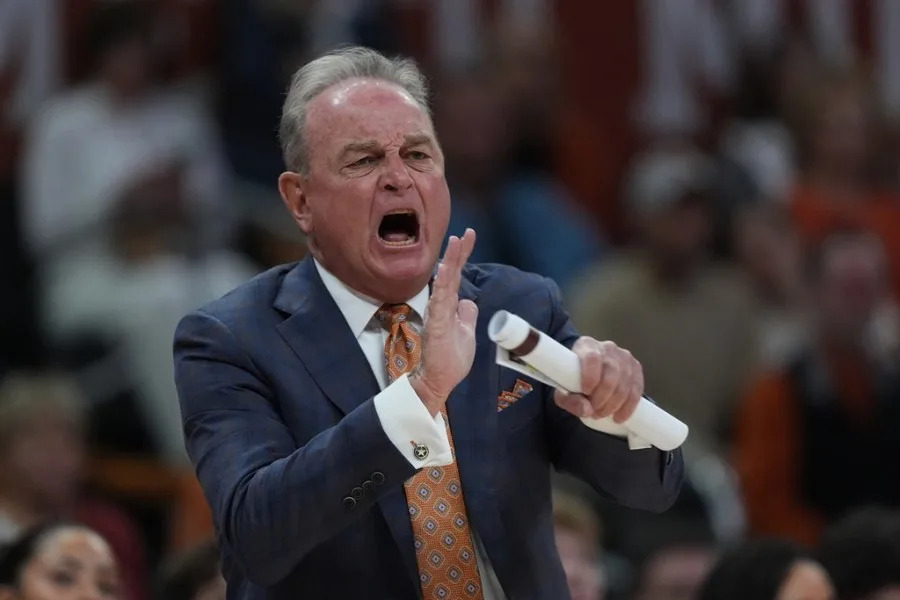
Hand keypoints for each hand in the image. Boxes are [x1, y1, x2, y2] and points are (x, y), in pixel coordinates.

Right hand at [410, 229, 477, 415]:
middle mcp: (442, 306)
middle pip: (451, 274)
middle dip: (458, 252)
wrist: (439, 381)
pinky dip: (441, 284)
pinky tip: (444, 270)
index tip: (468, 235)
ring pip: (444, 283)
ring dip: (449, 262)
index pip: (456, 275)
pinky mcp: (437, 325)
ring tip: (454, 242)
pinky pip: (439, 301)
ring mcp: (438, 314)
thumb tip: (469, 302)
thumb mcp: (466, 332)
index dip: (461, 256)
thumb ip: (466, 315)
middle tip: (464, 232)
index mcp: (449, 306)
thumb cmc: (450, 359)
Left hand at [554, 337, 642, 422]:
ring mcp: (624, 356)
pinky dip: (628, 406)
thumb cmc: (573, 380)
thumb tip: (586, 410)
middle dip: (603, 398)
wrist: (588, 374)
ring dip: (614, 404)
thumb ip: (569, 401)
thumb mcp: (562, 392)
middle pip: (611, 372)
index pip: (592, 357)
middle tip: (594, 412)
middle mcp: (607, 347)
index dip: (590, 376)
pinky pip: (636, 389)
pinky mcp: (636, 367)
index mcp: (586, 345)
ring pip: (624, 383)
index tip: (586, 392)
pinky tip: (618, 416)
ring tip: (602, 413)